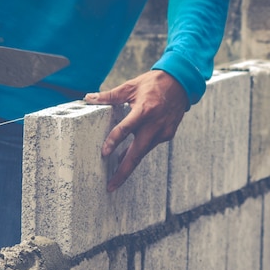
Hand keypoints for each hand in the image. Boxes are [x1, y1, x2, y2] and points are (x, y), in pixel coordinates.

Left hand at [84, 70, 187, 191]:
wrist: (181, 83)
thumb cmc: (154, 83)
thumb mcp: (131, 86)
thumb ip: (110, 95)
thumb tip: (88, 98)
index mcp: (144, 110)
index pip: (126, 129)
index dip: (114, 141)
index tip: (104, 153)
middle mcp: (155, 124)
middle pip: (136, 153)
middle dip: (123, 172)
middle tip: (111, 186)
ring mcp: (163, 131)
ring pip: (143, 152)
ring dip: (129, 163)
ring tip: (115, 176)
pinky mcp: (168, 135)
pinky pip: (150, 146)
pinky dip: (139, 151)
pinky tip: (129, 155)